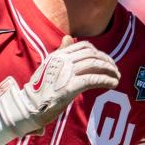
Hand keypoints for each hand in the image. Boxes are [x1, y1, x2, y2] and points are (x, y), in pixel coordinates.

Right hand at [0, 36, 119, 136]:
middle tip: (115, 70)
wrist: (28, 107)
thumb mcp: (48, 66)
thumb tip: (69, 37)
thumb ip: (61, 52)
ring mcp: (65, 72)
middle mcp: (62, 60)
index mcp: (57, 55)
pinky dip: (107, 80)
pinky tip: (113, 84)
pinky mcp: (70, 87)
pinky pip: (94, 79)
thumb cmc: (39, 89)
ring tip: (116, 78)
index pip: (84, 46)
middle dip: (107, 61)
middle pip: (93, 55)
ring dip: (110, 71)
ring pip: (96, 65)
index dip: (99, 53)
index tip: (106, 61)